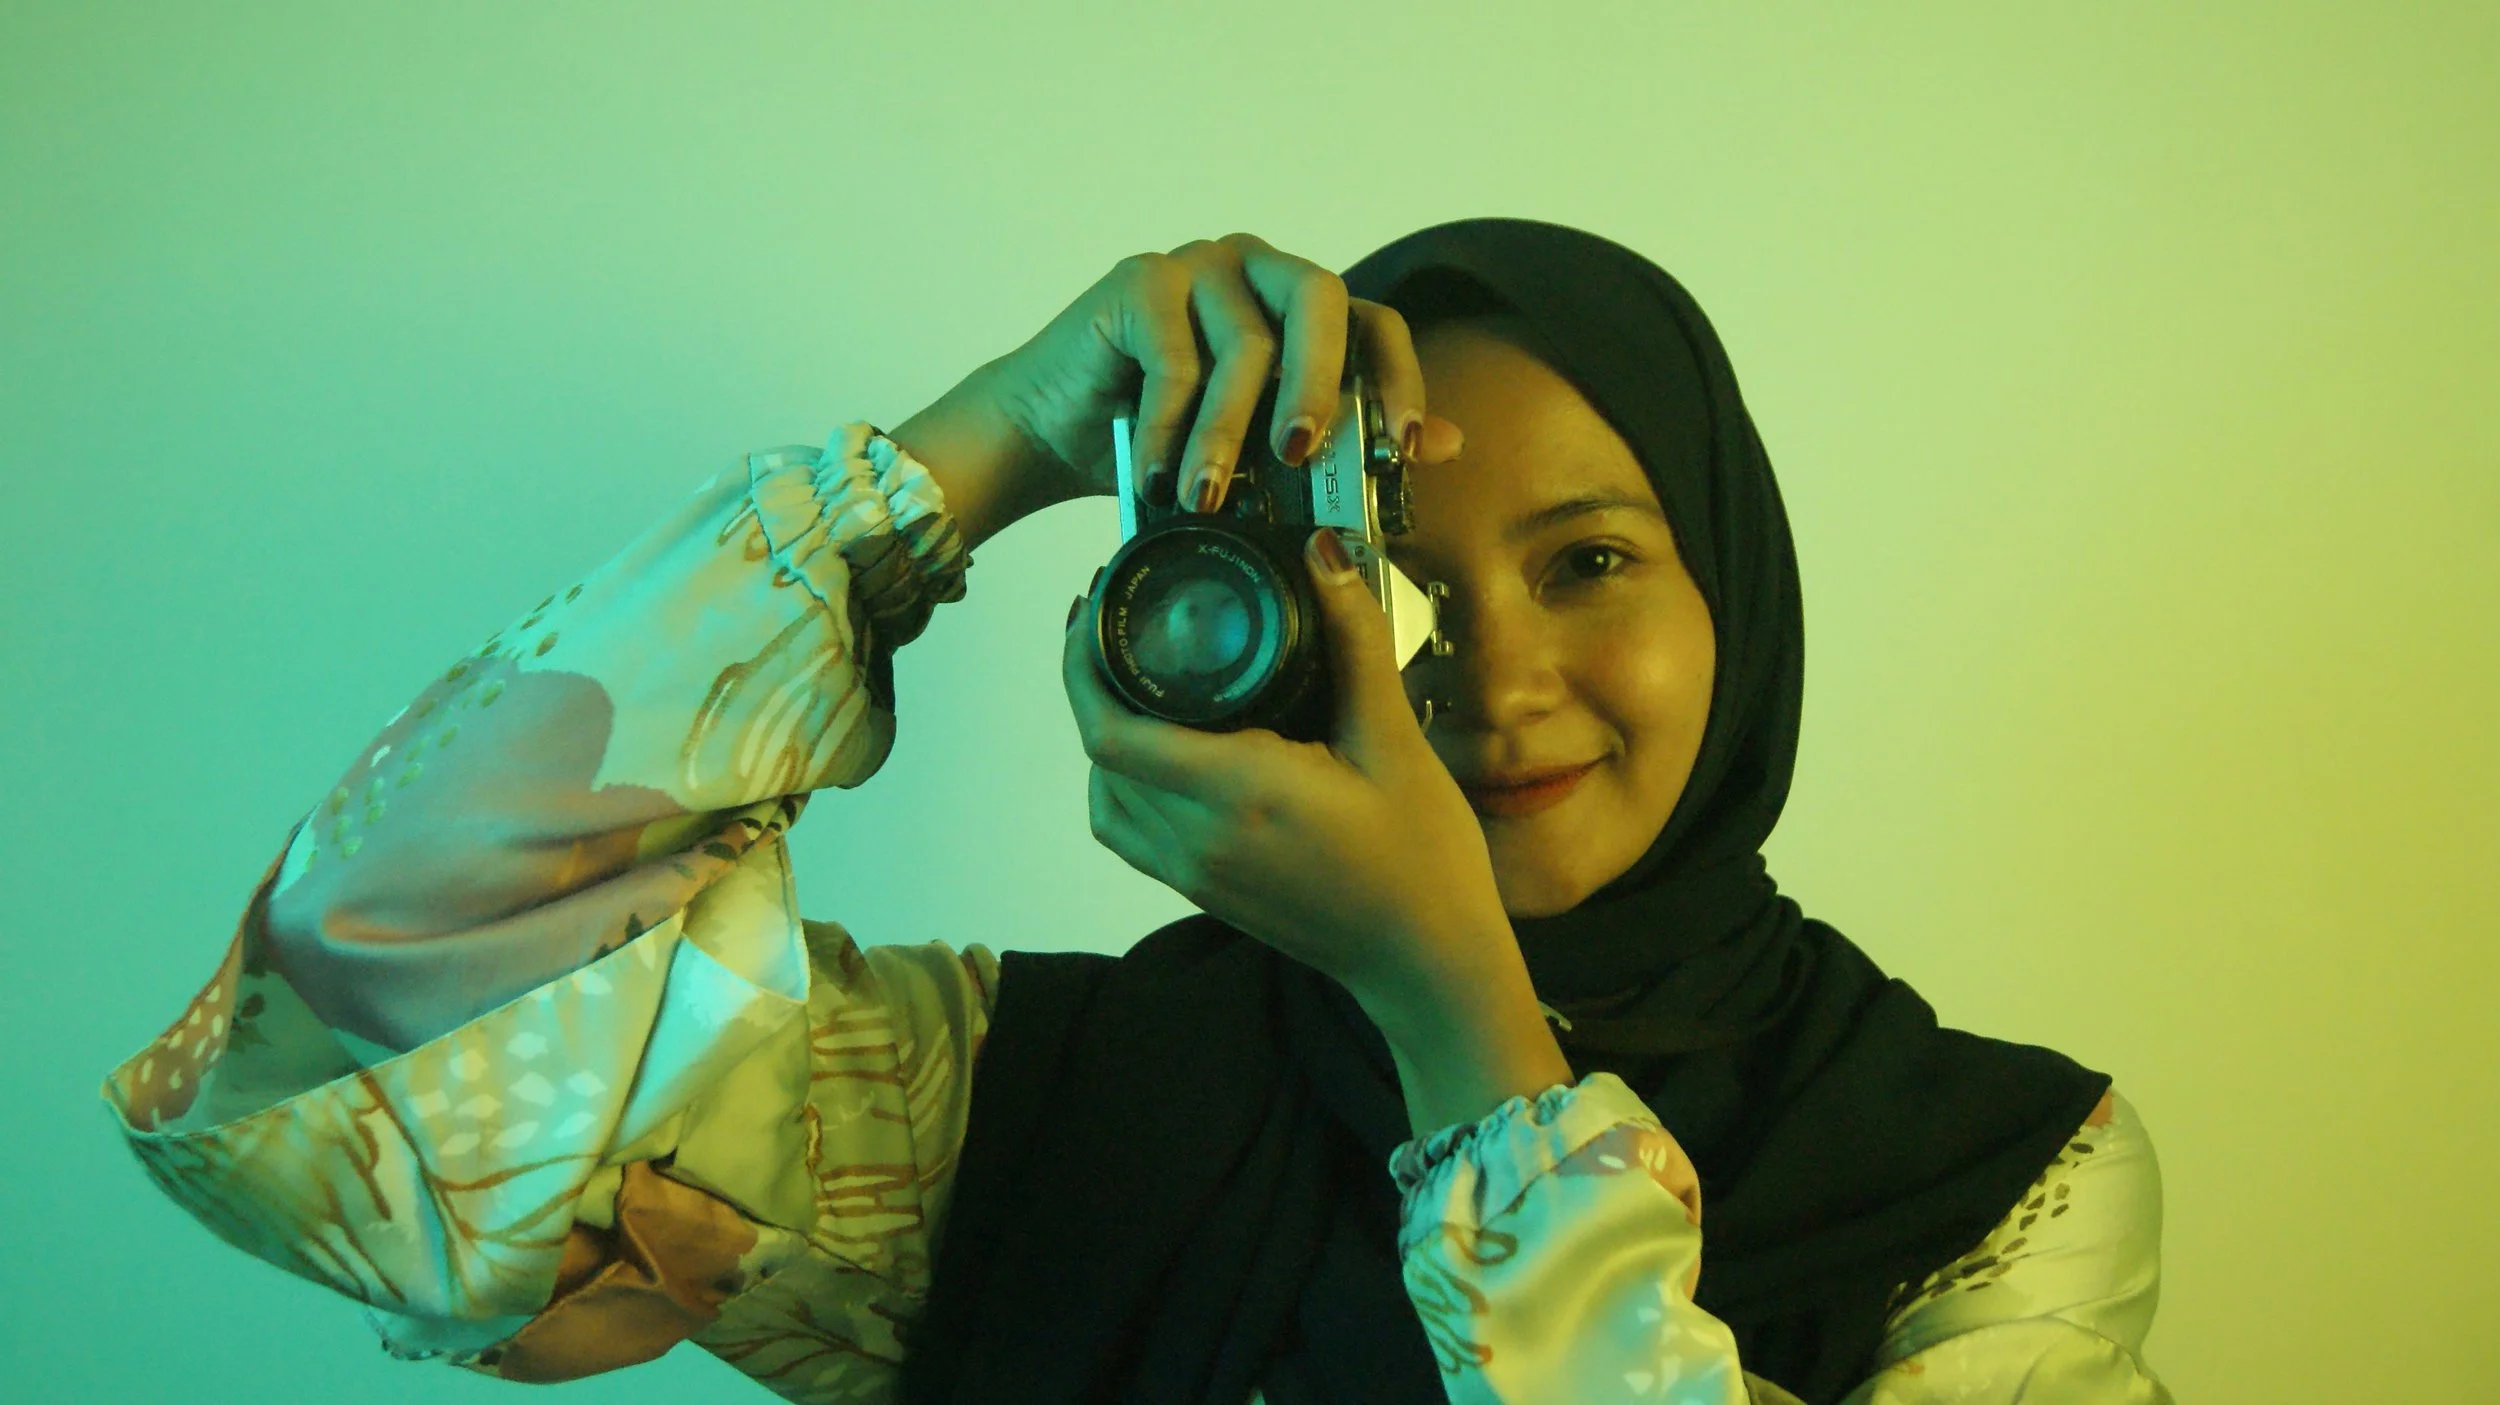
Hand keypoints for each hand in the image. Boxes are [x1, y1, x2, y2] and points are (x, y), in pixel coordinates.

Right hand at [986, 232, 1464, 509]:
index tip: (1404, 446)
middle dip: (1319, 384)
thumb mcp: (1260, 454)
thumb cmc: (1166, 443)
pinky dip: (1170, 425)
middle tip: (1298, 454)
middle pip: (1322, 297)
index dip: (1401, 379)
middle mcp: (1257, 270)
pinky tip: (1158, 475)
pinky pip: (1175, 355)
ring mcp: (1198, 265)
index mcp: (1300, 307)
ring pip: (1244, 342)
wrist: (1052, 435)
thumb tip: (1448, 444)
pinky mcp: (1140, 280)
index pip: (1376, 322)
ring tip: (1204, 498)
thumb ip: (1345, 442)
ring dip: (1224, 434)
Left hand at [1063, 522, 1516, 1009]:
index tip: (1093, 604)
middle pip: (1098, 754)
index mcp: (1238, 791)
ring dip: (1102, 733)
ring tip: (1129, 675)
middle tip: (1115, 618)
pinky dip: (1119, 784)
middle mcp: (1198, 837)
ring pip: (1103, 795)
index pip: (1110, 729)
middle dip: (1089, 681)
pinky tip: (1158, 748)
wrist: (1427, 962)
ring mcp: (1194, 871)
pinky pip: (1128, 832)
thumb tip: (1323, 552)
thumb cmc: (1423, 857)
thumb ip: (1354, 641)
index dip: (1080, 663)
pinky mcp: (1201, 890)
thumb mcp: (1396, 740)